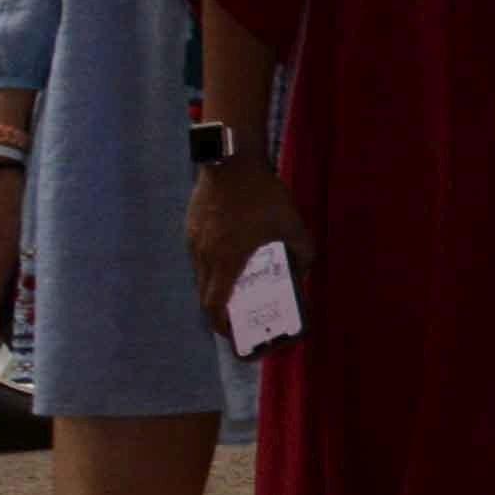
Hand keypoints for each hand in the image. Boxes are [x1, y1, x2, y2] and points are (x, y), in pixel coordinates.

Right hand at [184, 150, 305, 337]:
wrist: (231, 159)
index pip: (214, 306)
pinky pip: (199, 255)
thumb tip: (303, 269)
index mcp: (226, 261)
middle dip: (221, 311)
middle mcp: (204, 255)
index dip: (221, 326)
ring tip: (236, 286)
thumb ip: (303, 252)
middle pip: (206, 294)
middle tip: (238, 316)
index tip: (231, 335)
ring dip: (216, 286)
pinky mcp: (191, 225)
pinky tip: (231, 255)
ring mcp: (194, 239)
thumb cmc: (263, 195)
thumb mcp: (293, 225)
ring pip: (201, 274)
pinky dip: (212, 264)